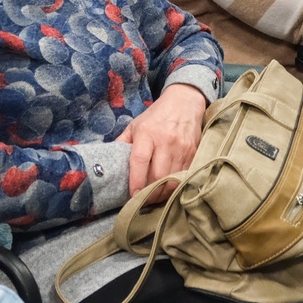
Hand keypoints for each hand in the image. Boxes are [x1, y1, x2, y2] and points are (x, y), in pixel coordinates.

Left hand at [116, 84, 206, 201]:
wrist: (186, 101)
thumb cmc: (157, 115)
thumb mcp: (136, 124)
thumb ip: (123, 143)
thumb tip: (109, 164)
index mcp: (147, 133)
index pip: (140, 161)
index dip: (136, 181)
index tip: (132, 195)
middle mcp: (166, 141)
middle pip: (158, 175)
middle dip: (150, 193)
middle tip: (143, 201)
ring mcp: (182, 148)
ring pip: (172, 179)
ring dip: (163, 193)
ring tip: (155, 198)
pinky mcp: (193, 152)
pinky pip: (184, 175)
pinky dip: (175, 186)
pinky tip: (168, 189)